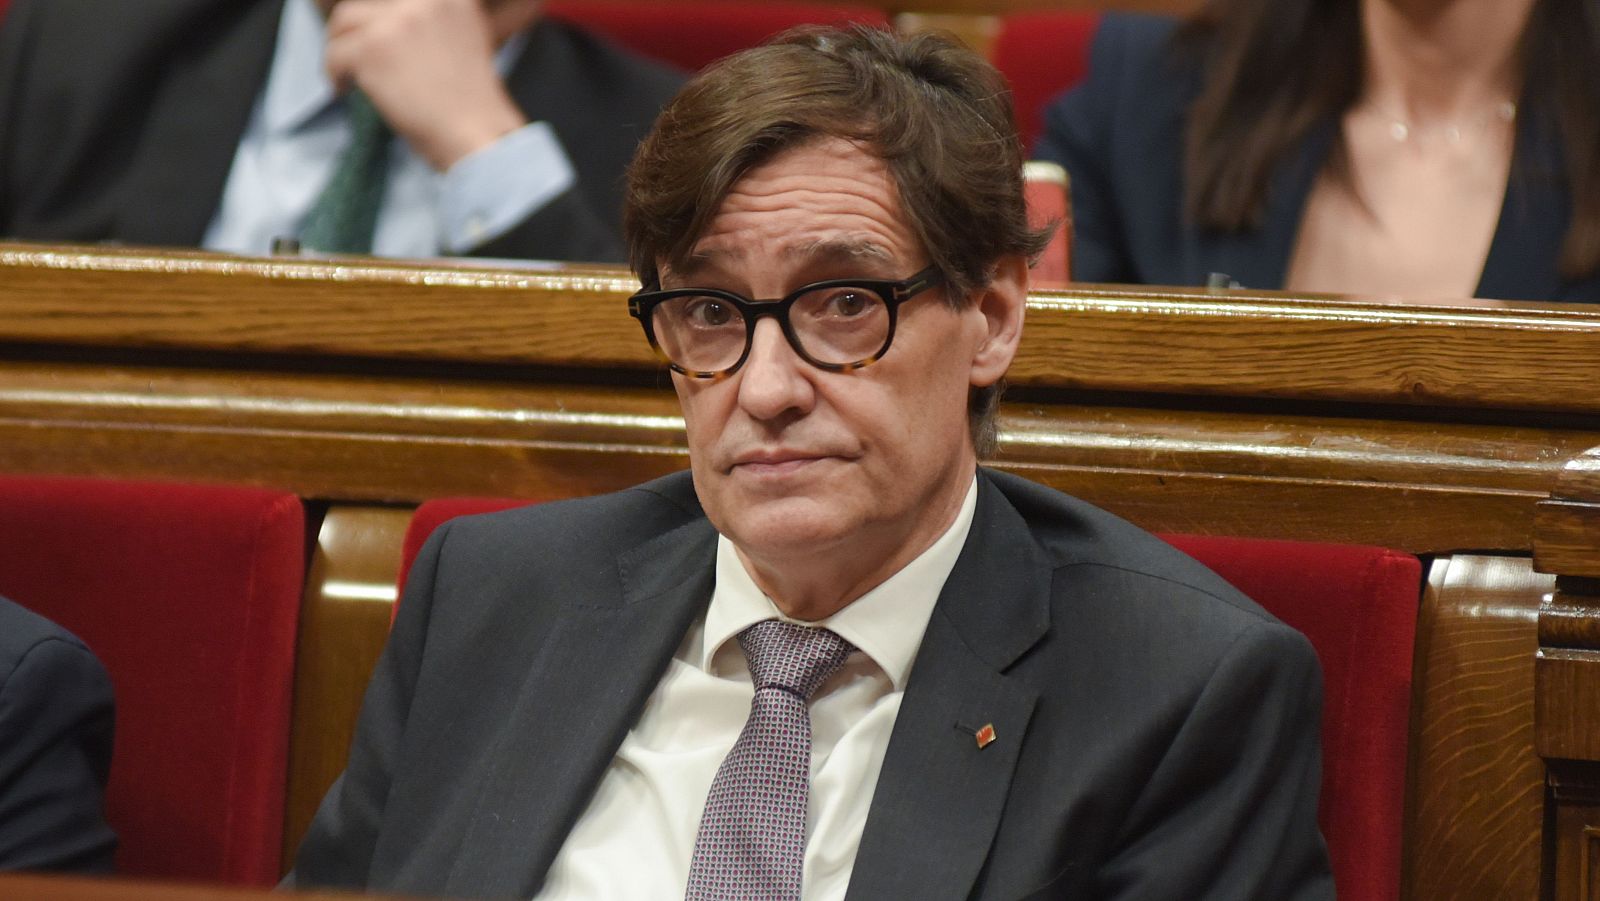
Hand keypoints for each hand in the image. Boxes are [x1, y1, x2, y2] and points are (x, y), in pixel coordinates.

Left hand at [324, 0, 540, 170]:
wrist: (477, 136)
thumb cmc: (472, 106)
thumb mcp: (466, 43)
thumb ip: (435, 24)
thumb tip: (393, 32)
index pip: (395, 1)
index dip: (382, 20)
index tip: (378, 41)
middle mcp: (424, 0)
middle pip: (368, 4)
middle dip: (357, 30)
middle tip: (356, 57)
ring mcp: (396, 22)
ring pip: (344, 20)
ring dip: (339, 45)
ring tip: (346, 73)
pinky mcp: (372, 48)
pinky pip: (335, 52)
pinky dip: (334, 73)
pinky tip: (344, 89)